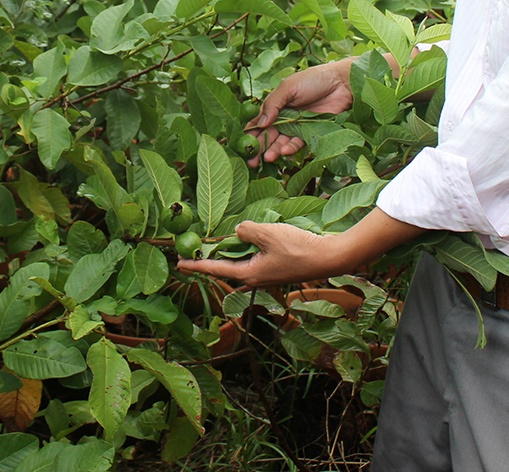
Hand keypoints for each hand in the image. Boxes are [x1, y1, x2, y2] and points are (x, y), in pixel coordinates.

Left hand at [175, 220, 348, 287]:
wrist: (330, 258)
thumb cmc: (299, 248)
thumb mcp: (268, 234)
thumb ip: (246, 230)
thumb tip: (237, 231)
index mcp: (249, 274)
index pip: (215, 268)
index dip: (195, 265)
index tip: (178, 264)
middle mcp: (255, 278)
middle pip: (226, 266)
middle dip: (210, 256)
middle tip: (193, 247)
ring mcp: (267, 275)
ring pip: (241, 261)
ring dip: (230, 251)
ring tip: (218, 240)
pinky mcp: (278, 269)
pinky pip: (254, 258)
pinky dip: (247, 248)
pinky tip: (249, 238)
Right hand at [244, 59, 353, 165]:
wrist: (342, 83)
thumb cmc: (314, 80)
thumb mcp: (288, 88)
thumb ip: (273, 104)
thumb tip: (259, 124)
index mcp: (276, 104)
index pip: (259, 121)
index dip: (250, 133)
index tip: (243, 145)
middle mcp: (284, 117)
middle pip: (268, 135)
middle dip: (259, 148)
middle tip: (252, 161)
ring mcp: (297, 126)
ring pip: (281, 141)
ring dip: (274, 150)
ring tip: (267, 158)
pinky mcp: (311, 133)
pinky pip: (298, 143)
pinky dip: (291, 148)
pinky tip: (285, 151)